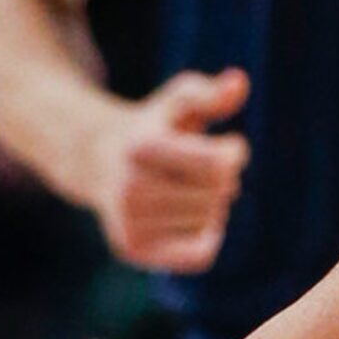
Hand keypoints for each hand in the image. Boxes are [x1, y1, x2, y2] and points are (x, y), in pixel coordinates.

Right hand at [87, 68, 249, 271]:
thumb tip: (239, 82)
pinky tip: (193, 217)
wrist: (99, 160)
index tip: (230, 146)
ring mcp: (127, 222)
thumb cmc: (153, 126)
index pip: (218, 165)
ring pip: (208, 224)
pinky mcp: (131, 248)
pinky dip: (207, 236)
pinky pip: (198, 255)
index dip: (235, 154)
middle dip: (224, 179)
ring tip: (190, 188)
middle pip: (216, 194)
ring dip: (212, 205)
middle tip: (206, 169)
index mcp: (142, 146)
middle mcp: (130, 187)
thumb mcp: (178, 100)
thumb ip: (210, 93)